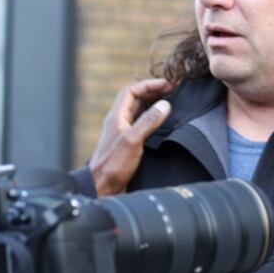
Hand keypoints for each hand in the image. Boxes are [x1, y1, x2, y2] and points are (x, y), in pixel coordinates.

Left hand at [89, 78, 174, 195]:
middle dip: (153, 91)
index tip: (167, 85)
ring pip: (139, 110)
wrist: (101, 187)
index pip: (131, 90)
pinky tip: (163, 122)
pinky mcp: (128, 143)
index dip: (149, 85)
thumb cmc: (112, 165)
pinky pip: (142, 123)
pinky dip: (153, 118)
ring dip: (153, 104)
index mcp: (116, 116)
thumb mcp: (133, 140)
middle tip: (172, 90)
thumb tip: (164, 104)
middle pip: (136, 98)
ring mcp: (123, 131)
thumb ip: (148, 121)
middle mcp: (119, 121)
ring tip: (170, 102)